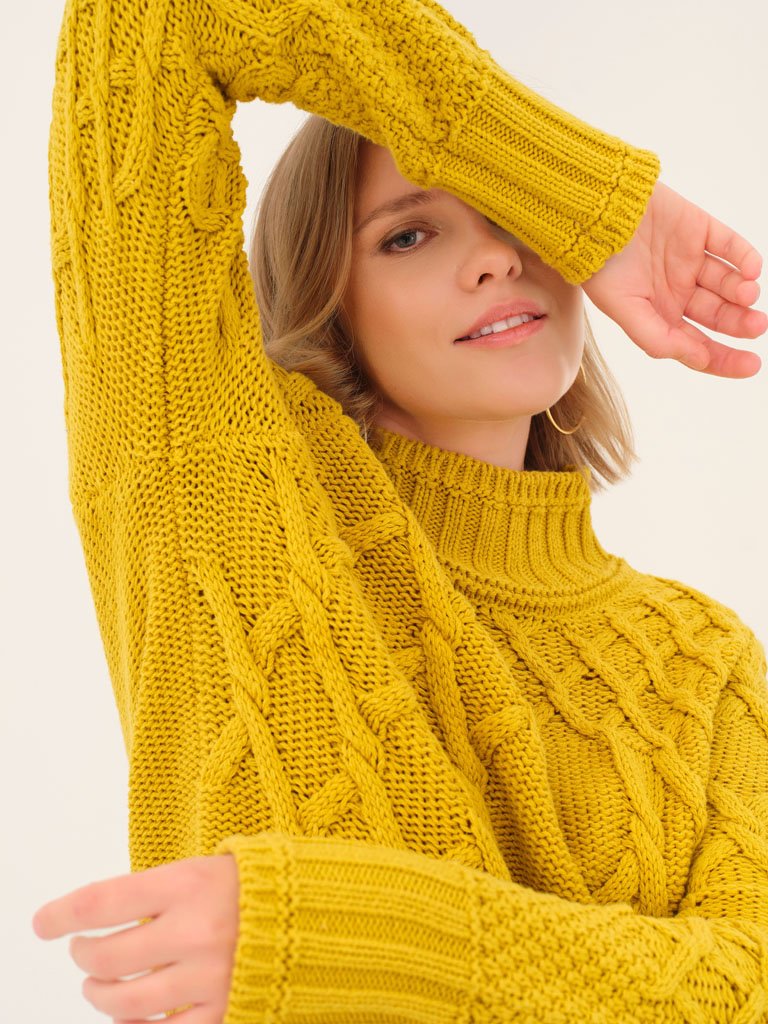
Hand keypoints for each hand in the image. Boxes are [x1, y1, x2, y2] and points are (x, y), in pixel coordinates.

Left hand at [31, 854, 238, 1023]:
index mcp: (190, 883)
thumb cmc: (257, 884)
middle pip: (107, 955)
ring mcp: (210, 976)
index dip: (63, 914)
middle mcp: (196, 930)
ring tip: (99, 984)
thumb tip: (100, 914)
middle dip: (83, 955)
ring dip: (100, 994)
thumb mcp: (207, 866)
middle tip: (81, 950)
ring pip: (126, 1001)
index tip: (44, 923)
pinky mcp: (225, 1011)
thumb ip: (159, 890)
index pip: (104, 901)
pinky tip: (133, 1016)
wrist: (318, 913)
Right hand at [582, 181, 766, 376]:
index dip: (724, 358)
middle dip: (740, 323)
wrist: (595, 215)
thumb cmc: (600, 265)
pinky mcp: (699, 229)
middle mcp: (678, 290)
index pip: (698, 344)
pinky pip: (730, 245)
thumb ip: (658, 339)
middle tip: (757, 325)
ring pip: (728, 282)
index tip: (750, 364)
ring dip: (743, 291)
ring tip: (748, 294)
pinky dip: (745, 257)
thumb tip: (699, 358)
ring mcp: (690, 259)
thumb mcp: (623, 311)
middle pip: (719, 315)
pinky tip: (750, 270)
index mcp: (659, 314)